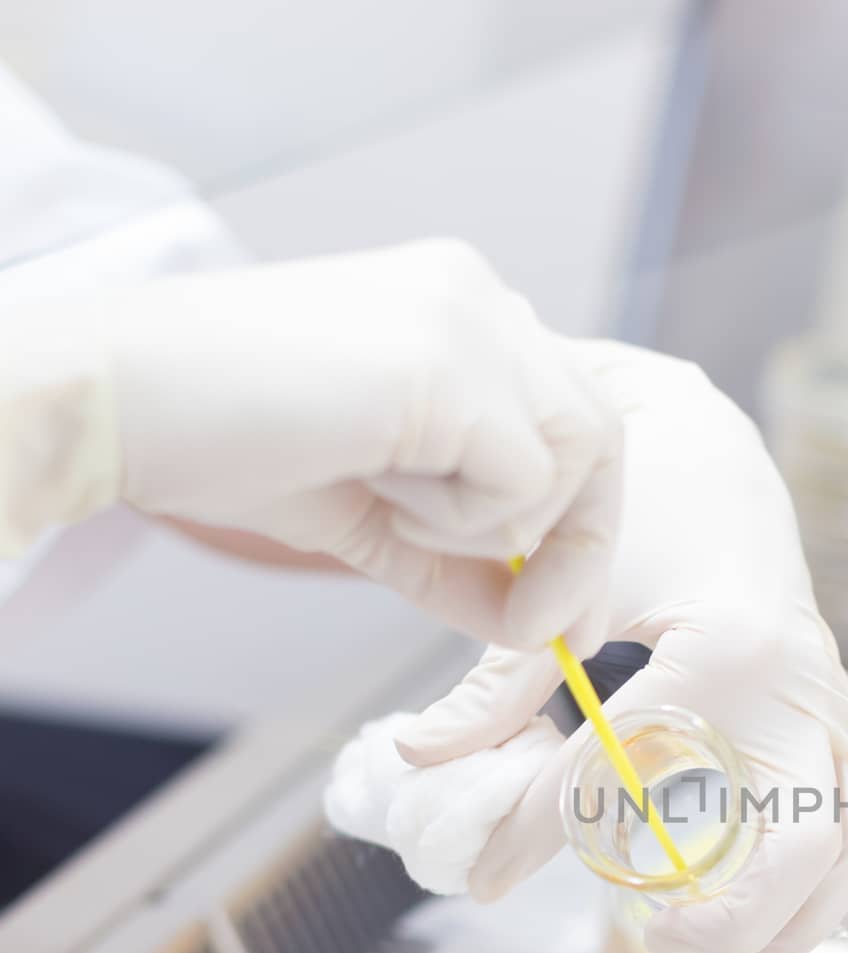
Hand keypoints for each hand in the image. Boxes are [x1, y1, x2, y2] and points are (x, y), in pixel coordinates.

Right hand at [15, 239, 621, 649]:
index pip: (572, 421)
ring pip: (576, 458)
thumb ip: (461, 562)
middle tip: (533, 631)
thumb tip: (533, 627)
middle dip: (579, 552)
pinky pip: (523, 481)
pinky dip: (463, 521)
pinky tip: (378, 487)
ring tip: (395, 509)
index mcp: (463, 313)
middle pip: (600, 438)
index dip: (582, 526)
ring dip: (497, 529)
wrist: (118, 403)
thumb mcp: (376, 517)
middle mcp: (480, 297)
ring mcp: (471, 317)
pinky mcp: (451, 360)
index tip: (565, 620)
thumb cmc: (227, 442)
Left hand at [340, 342, 847, 952]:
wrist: (716, 459)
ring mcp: (831, 697)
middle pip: (799, 836)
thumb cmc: (641, 512)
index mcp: (718, 651)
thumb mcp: (566, 589)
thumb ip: (500, 681)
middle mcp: (793, 682)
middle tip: (667, 940)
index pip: (619, 774)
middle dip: (738, 912)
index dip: (541, 836)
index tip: (484, 877)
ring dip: (812, 911)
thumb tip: (422, 757)